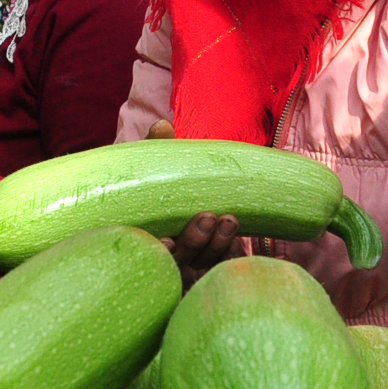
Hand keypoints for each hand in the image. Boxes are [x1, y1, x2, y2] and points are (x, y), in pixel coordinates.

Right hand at [145, 121, 239, 281]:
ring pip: (205, 261)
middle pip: (182, 259)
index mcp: (149, 234)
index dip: (160, 251)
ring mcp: (192, 259)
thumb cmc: (161, 178)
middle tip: (208, 217)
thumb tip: (162, 126)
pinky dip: (231, 251)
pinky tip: (238, 239)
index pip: (152, 252)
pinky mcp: (213, 258)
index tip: (167, 241)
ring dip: (218, 244)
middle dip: (195, 240)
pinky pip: (224, 262)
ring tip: (229, 219)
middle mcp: (169, 254)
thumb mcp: (158, 162)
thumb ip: (157, 147)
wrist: (183, 187)